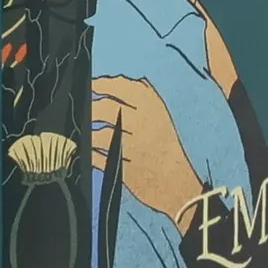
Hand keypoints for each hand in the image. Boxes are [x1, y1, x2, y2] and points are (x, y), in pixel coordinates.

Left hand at [92, 75, 203, 233]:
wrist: (180, 186)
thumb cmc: (169, 150)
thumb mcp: (162, 118)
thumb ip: (143, 98)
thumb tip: (114, 81)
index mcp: (155, 108)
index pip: (122, 86)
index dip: (103, 83)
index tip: (93, 84)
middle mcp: (143, 124)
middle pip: (106, 108)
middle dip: (92, 108)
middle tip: (87, 109)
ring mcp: (132, 147)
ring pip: (99, 133)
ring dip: (90, 131)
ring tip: (90, 131)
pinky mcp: (122, 168)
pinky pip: (97, 157)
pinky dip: (91, 154)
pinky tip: (92, 152)